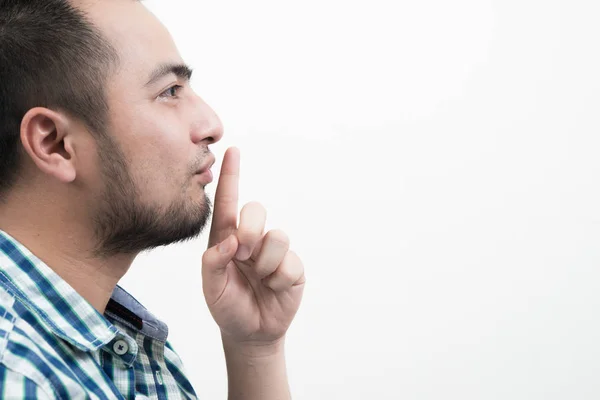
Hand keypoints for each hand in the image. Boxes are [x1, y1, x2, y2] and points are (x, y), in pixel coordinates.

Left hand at [202, 147, 304, 347]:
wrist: (251, 333)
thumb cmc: (227, 306)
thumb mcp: (211, 288)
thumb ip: (213, 263)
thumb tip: (233, 241)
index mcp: (226, 238)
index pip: (228, 203)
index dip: (231, 176)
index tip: (232, 151)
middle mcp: (251, 239)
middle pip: (256, 210)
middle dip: (250, 230)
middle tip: (243, 254)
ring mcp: (273, 252)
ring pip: (276, 237)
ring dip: (264, 263)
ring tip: (259, 279)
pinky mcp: (292, 266)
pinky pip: (289, 261)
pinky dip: (278, 279)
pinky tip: (273, 288)